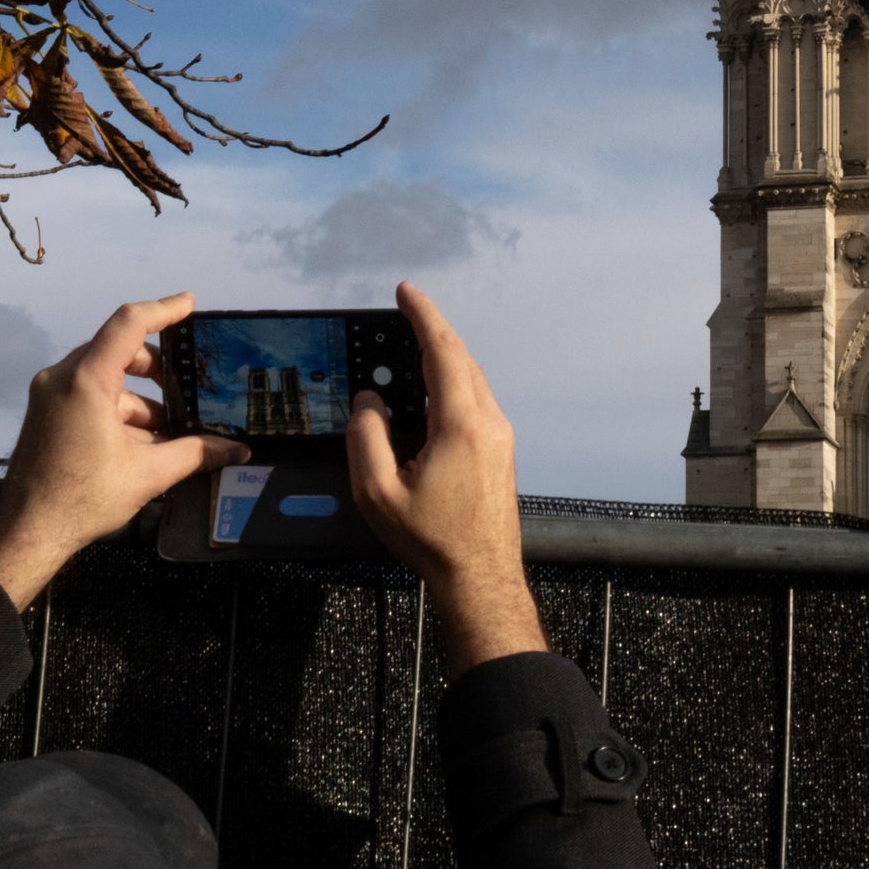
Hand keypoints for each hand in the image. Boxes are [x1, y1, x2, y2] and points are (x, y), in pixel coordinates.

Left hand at [0, 293, 240, 611]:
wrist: (28, 532)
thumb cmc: (80, 500)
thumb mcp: (147, 474)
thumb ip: (196, 454)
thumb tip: (236, 449)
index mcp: (85, 380)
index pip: (129, 324)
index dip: (163, 310)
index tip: (189, 304)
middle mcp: (62, 378)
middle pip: (118, 351)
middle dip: (157, 369)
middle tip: (188, 386)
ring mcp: (50, 394)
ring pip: (106, 379)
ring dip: (140, 400)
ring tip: (170, 432)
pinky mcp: (47, 412)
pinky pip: (89, 396)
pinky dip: (118, 411)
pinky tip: (143, 444)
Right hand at [345, 283, 544, 676]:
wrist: (481, 576)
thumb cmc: (432, 540)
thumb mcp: (378, 493)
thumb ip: (367, 437)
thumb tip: (370, 400)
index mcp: (461, 425)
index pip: (442, 352)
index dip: (422, 316)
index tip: (405, 292)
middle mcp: (489, 422)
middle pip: (461, 359)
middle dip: (431, 332)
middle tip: (402, 315)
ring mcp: (500, 436)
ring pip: (472, 379)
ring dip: (443, 358)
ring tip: (410, 352)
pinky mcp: (502, 451)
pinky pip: (477, 400)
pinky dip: (452, 383)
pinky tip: (430, 395)